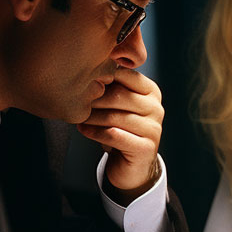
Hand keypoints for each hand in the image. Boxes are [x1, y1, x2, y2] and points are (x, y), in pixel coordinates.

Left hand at [77, 67, 163, 199]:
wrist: (131, 164)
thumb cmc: (121, 128)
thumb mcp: (119, 104)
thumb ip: (112, 87)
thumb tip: (89, 67)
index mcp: (152, 92)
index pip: (126, 75)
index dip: (103, 77)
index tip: (84, 80)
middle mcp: (156, 108)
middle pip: (119, 95)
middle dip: (94, 98)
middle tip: (75, 100)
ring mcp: (154, 128)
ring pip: (114, 117)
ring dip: (91, 116)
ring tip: (77, 116)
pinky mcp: (146, 147)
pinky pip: (114, 135)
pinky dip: (94, 132)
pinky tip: (83, 129)